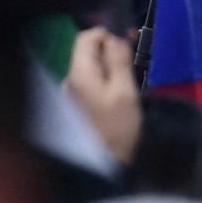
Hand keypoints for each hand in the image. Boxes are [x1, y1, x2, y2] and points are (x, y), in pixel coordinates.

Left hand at [67, 26, 142, 161]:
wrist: (105, 167)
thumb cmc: (118, 128)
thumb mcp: (125, 91)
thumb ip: (119, 60)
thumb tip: (115, 37)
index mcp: (78, 74)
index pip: (86, 37)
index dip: (108, 36)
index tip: (129, 48)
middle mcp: (68, 80)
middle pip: (87, 52)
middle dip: (110, 54)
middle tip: (133, 66)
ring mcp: (69, 95)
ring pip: (90, 68)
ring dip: (109, 70)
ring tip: (128, 85)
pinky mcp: (75, 107)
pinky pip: (89, 84)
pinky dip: (104, 83)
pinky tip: (117, 98)